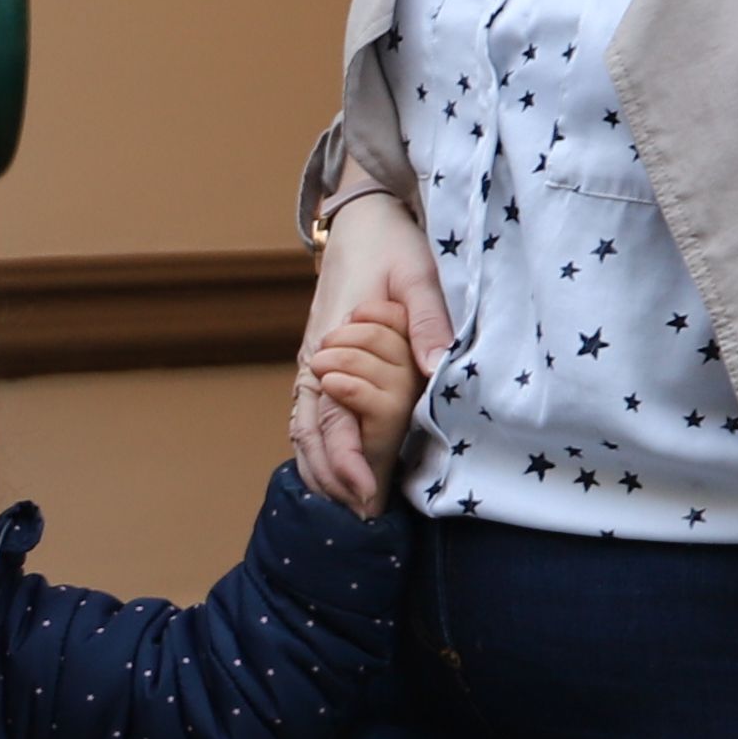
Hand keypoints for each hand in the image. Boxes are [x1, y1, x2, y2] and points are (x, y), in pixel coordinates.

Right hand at [289, 197, 451, 518]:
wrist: (362, 220)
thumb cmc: (392, 247)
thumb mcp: (417, 275)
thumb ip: (424, 321)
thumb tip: (434, 369)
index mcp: (331, 346)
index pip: (330, 419)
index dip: (346, 461)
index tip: (367, 495)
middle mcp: (314, 363)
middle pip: (308, 436)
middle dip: (332, 481)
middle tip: (364, 519)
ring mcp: (312, 365)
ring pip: (303, 431)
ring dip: (323, 472)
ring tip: (352, 510)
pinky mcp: (320, 365)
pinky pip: (309, 419)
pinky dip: (319, 452)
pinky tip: (338, 477)